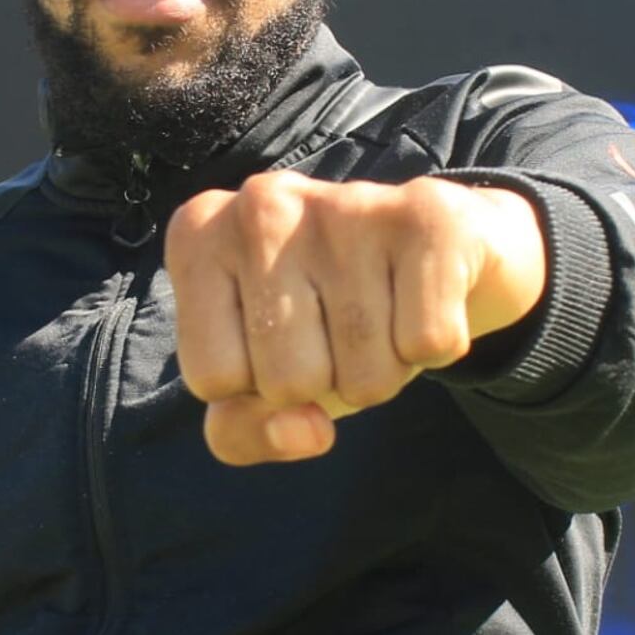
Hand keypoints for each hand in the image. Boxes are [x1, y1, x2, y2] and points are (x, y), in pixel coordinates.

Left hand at [165, 171, 547, 464]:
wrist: (436, 249)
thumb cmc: (326, 320)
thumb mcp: (259, 379)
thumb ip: (244, 430)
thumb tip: (306, 432)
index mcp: (198, 237)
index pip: (212, 381)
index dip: (255, 384)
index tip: (278, 335)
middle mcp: (261, 205)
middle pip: (287, 382)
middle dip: (324, 381)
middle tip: (338, 327)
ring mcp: (344, 202)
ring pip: (364, 375)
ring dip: (382, 370)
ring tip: (382, 311)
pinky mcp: (426, 215)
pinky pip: (427, 344)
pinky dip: (435, 346)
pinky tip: (422, 298)